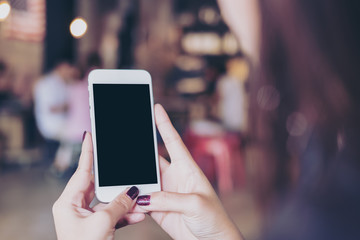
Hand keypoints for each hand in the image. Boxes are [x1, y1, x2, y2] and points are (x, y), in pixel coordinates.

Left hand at [52, 132, 144, 239]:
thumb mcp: (102, 224)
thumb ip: (119, 204)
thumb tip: (134, 191)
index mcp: (68, 203)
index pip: (81, 171)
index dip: (87, 151)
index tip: (91, 135)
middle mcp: (76, 208)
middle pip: (99, 186)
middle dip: (118, 183)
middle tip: (128, 171)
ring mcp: (87, 218)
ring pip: (109, 202)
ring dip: (126, 202)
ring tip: (140, 199)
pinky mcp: (97, 227)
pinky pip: (114, 215)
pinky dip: (126, 215)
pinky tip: (139, 214)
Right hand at [135, 104, 242, 239]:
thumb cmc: (214, 218)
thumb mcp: (195, 203)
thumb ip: (168, 198)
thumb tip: (144, 197)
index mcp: (188, 169)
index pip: (174, 142)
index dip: (165, 124)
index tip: (156, 107)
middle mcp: (175, 177)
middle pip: (152, 159)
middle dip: (139, 151)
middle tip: (124, 142)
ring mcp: (165, 193)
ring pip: (143, 180)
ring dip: (133, 179)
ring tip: (120, 173)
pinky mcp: (158, 209)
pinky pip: (142, 201)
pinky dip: (133, 200)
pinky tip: (126, 198)